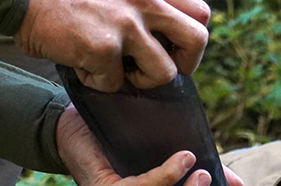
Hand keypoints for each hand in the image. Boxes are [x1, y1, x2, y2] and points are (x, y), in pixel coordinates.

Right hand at [15, 0, 209, 90]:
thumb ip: (145, 6)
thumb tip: (170, 40)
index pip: (201, 13)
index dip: (190, 37)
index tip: (170, 47)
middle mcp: (147, 0)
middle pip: (197, 40)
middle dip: (185, 64)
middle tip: (159, 69)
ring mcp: (126, 23)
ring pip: (164, 72)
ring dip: (141, 80)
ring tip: (115, 70)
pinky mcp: (103, 46)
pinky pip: (114, 82)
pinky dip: (97, 82)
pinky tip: (79, 65)